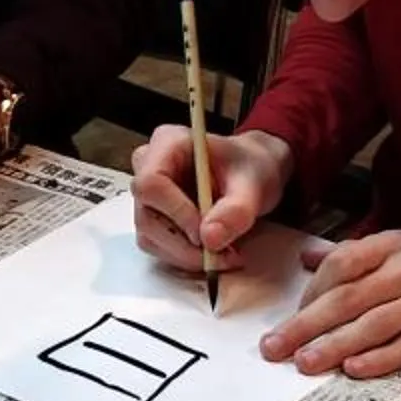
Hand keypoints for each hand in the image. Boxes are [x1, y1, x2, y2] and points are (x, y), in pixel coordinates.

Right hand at [131, 125, 295, 270]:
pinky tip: (212, 252)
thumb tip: (210, 239)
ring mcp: (147, 195)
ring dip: (186, 255)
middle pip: (146, 214)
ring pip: (149, 235)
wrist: (250, 174)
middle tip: (221, 253)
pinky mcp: (152, 218)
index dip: (175, 212)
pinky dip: (185, 258)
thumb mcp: (254, 183)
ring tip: (224, 254)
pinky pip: (157, 246)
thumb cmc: (249, 168)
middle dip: (184, 242)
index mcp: (168, 142)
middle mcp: (148, 166)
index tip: (205, 233)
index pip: (151, 182)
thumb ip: (236, 209)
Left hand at [262, 228, 400, 378]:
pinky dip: (382, 358)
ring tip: (304, 363)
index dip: (310, 295)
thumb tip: (306, 257)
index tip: (288, 321)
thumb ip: (354, 254)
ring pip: (374, 324)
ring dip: (334, 345)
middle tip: (273, 348)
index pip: (339, 266)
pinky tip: (355, 369)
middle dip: (305, 325)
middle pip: (348, 298)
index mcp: (393, 244)